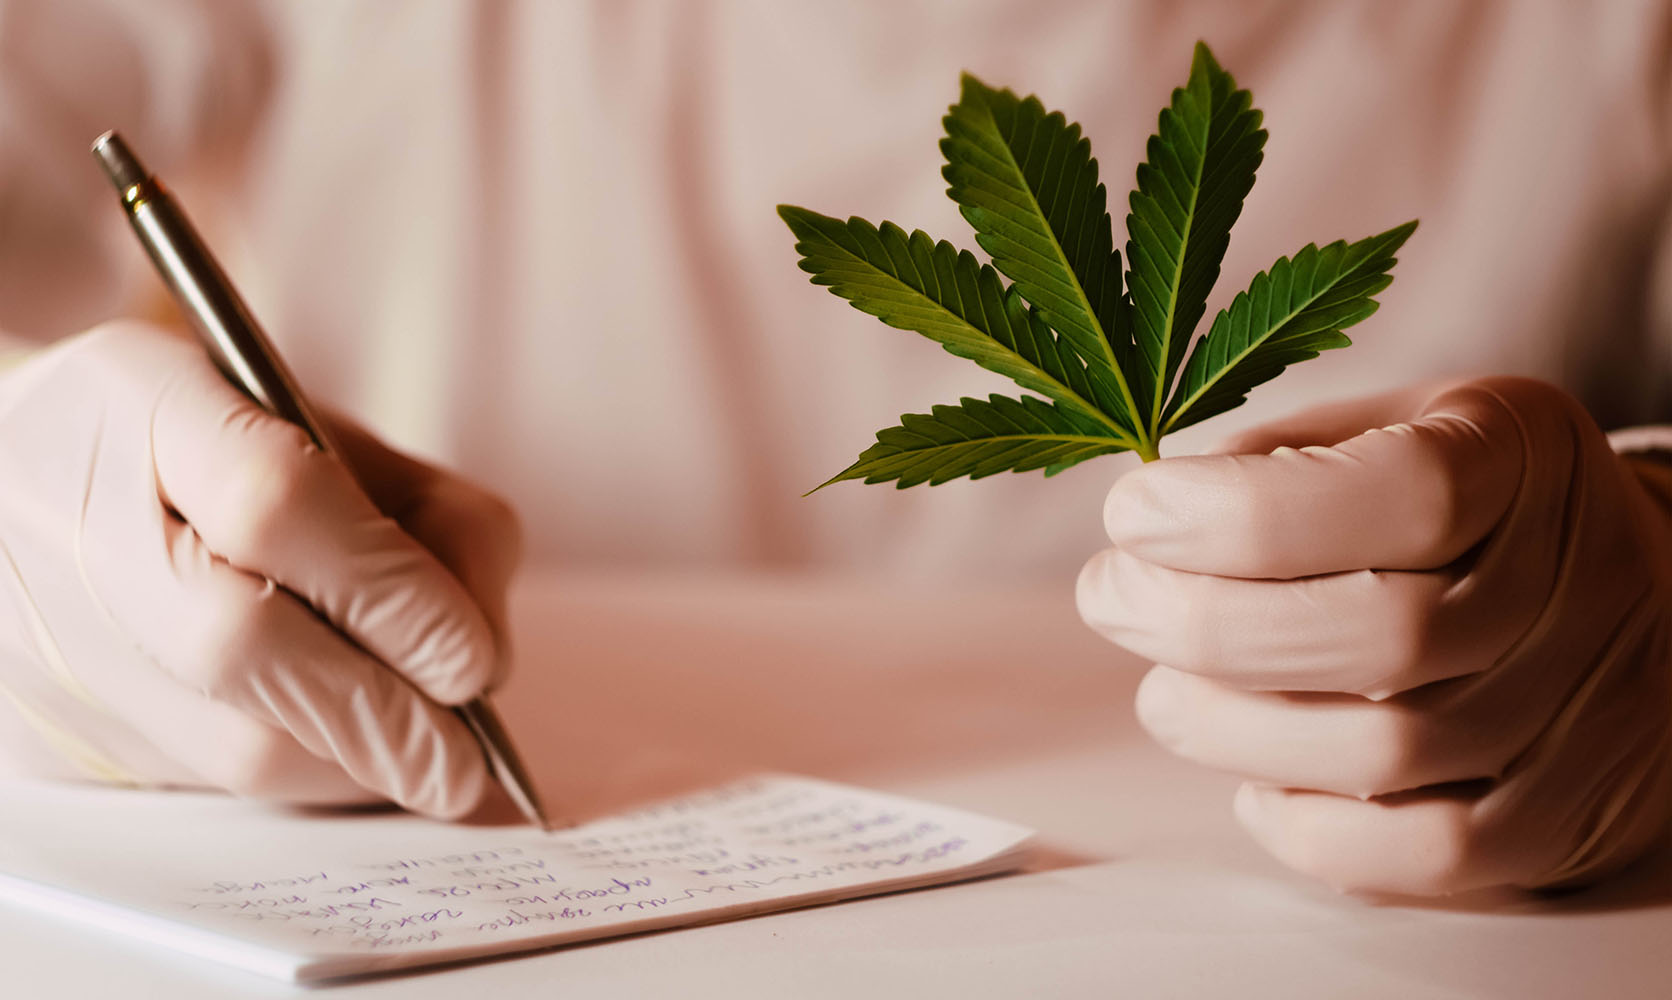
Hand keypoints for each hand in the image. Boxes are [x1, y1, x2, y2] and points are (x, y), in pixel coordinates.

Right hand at [0, 321, 520, 817]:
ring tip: (412, 751)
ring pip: (225, 744)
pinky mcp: (45, 729)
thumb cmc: (198, 444)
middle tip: (464, 765)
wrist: (5, 474)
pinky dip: (296, 776)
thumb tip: (483, 648)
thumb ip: (420, 509)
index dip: (394, 595)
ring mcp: (46, 635)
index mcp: (143, 404)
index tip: (474, 660)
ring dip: (352, 762)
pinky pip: (201, 782)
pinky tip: (334, 748)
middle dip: (384, 718)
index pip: (278, 503)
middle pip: (242, 644)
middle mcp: (73, 520)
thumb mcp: (321, 426)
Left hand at [1077, 378, 1671, 894]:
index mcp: (1521, 458)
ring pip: (1382, 754)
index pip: (1404, 494)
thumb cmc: (1469, 503)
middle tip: (1113, 598)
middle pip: (1381, 634)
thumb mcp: (1392, 425)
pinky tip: (1255, 776)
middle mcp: (1570, 585)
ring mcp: (1575, 713)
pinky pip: (1422, 856)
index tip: (1135, 510)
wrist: (1637, 598)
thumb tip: (1151, 524)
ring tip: (1166, 692)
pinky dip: (1304, 826)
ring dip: (1226, 727)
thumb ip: (1280, 457)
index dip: (1240, 513)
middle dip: (1201, 622)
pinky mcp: (1557, 820)